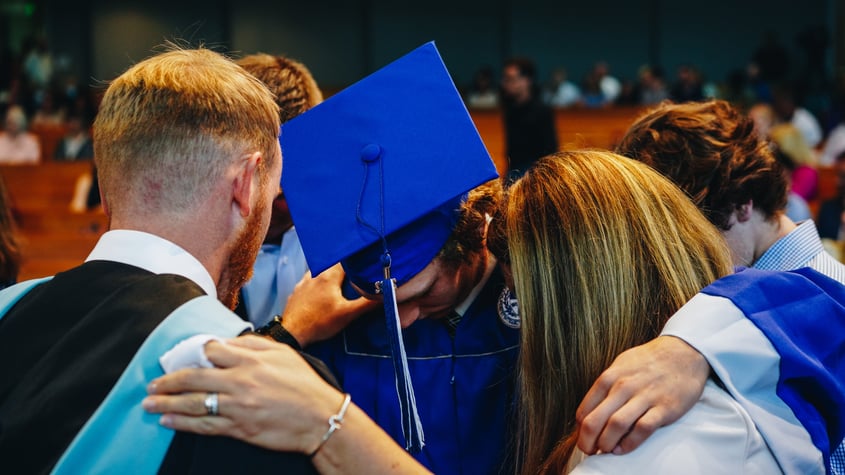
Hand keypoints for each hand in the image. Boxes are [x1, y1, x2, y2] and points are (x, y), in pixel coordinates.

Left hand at [143, 335, 344, 452]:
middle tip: (152, 385)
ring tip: (150, 404)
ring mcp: (237, 406)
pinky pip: (204, 425)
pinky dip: (183, 423)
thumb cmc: (305, 385)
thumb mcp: (285, 354)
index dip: (194, 353)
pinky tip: (168, 421)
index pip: (212, 351)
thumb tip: (227, 342)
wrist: (320, 419)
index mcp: (251, 360)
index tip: (182, 357)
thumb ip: (254, 345)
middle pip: (194, 378)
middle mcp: (240, 381)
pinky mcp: (239, 428)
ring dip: (167, 403)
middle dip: (168, 381)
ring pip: (194, 403)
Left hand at [282, 263, 377, 346]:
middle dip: (345, 268)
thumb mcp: (347, 314)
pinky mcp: (297, 291)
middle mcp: (315, 274)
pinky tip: (323, 293)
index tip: (365, 262)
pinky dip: (319, 283)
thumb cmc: (319, 323)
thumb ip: (367, 303)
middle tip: (356, 274)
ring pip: (321, 272)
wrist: (292, 333)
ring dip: (331, 274)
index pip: (346, 259)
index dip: (356, 260)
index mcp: (328, 275)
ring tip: (341, 283)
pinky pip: (310, 281)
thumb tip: (385, 295)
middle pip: (333, 264)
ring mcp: (304, 282)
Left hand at [575, 335, 709, 454]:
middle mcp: (623, 386)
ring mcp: (644, 397)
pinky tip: (622, 449)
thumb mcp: (620, 366)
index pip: (584, 411)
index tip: (582, 439)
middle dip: (587, 441)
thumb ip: (605, 387)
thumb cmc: (648, 362)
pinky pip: (642, 429)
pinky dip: (629, 443)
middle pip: (595, 421)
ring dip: (606, 444)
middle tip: (588, 451)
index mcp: (609, 378)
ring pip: (616, 425)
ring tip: (604, 451)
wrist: (683, 352)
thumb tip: (588, 412)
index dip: (580, 430)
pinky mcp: (664, 408)